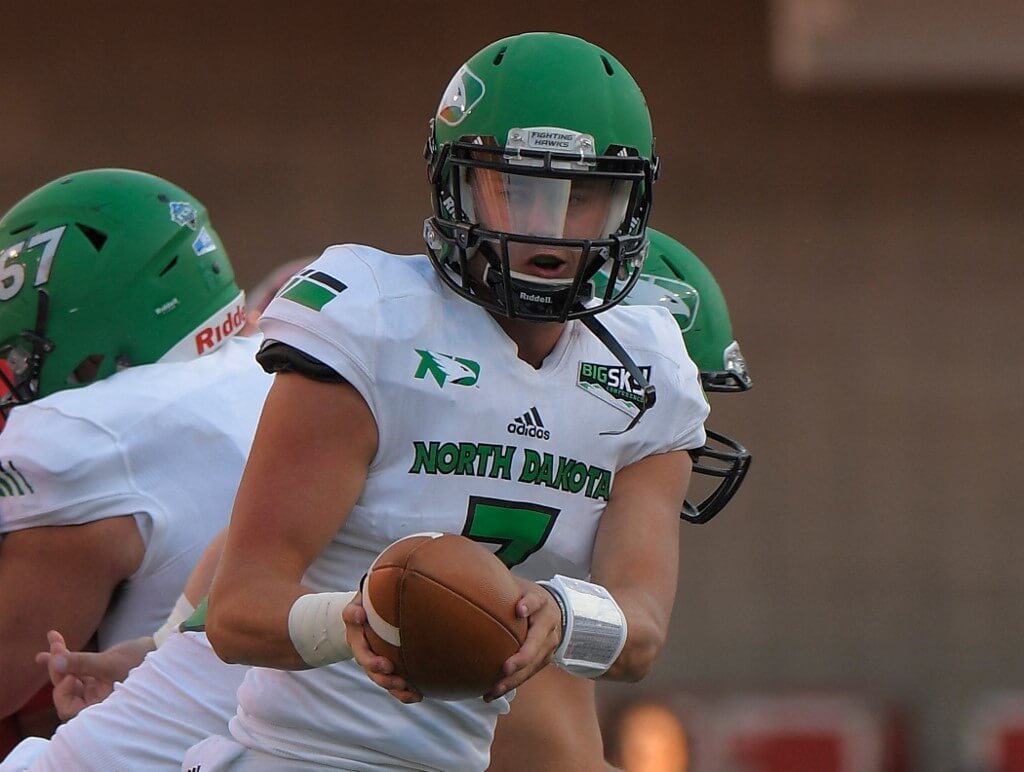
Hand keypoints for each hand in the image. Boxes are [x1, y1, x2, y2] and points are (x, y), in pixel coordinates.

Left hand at [34, 631, 154, 719]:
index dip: (63, 692)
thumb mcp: (109, 662)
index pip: (68, 707)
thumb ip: (81, 663)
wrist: (161, 649)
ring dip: (60, 657)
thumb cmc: (140, 661)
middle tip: (56, 648)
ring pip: (69, 675)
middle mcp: (95, 699)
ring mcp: (96, 686)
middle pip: (66, 688)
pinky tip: (56, 641)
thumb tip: (54, 662)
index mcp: (100, 706)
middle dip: (58, 667)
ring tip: (54, 638)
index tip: (71, 675)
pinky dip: (66, 656)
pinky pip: (76, 668)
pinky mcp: (97, 674)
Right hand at [342, 591, 422, 703]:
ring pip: (382, 679)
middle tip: (392, 671)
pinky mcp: (390, 668)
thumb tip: (359, 613)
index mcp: (357, 636)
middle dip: (381, 673)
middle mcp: (365, 652)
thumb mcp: (359, 600)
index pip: (360, 647)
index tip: (384, 662)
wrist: (370, 614)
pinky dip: (405, 693)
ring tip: (408, 689)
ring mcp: (377, 662)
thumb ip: (355, 607)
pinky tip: (419, 695)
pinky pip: (395, 684)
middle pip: (370, 668)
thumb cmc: (367, 603)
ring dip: (394, 687)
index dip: (369, 656)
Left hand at [484, 578, 562, 701]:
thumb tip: (469, 577)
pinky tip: (490, 693)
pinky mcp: (544, 661)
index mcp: (541, 603)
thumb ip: (502, 586)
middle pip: (537, 643)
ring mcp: (548, 646)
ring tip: (493, 689)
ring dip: (513, 679)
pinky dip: (510, 685)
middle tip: (505, 667)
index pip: (536, 601)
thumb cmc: (528, 597)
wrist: (556, 610)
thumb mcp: (520, 587)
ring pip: (532, 665)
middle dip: (522, 657)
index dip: (529, 605)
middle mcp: (548, 625)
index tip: (520, 609)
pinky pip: (527, 675)